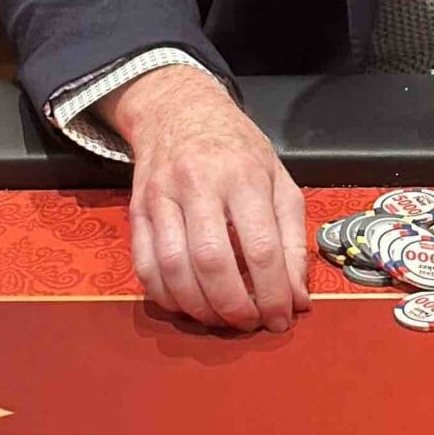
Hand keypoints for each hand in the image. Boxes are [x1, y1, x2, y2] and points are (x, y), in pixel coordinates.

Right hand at [105, 67, 308, 333]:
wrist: (179, 111)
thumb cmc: (237, 149)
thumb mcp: (279, 181)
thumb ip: (292, 240)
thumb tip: (297, 297)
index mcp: (244, 176)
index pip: (261, 248)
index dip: (272, 293)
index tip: (281, 319)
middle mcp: (199, 184)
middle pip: (213, 262)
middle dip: (234, 306)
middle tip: (249, 323)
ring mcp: (162, 197)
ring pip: (174, 268)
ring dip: (199, 307)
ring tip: (221, 318)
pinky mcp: (137, 211)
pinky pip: (145, 266)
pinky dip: (166, 296)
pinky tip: (187, 304)